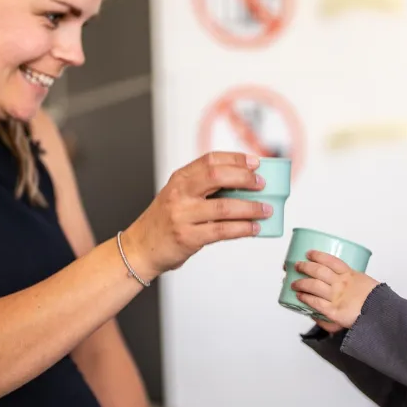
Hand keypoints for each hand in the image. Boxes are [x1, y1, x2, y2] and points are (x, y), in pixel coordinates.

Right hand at [122, 152, 269, 276]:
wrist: (140, 248)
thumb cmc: (165, 221)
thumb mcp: (179, 196)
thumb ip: (204, 188)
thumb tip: (245, 186)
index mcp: (180, 178)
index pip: (210, 160)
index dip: (236, 159)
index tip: (255, 162)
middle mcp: (179, 193)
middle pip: (216, 176)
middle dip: (245, 178)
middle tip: (262, 184)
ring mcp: (182, 215)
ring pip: (224, 207)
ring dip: (250, 208)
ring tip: (266, 209)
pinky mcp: (188, 237)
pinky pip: (222, 231)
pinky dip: (242, 229)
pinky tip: (254, 228)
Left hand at [291, 251, 379, 329]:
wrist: (382, 315)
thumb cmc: (377, 302)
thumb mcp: (365, 285)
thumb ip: (352, 282)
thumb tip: (342, 281)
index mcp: (351, 275)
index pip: (331, 260)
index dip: (318, 255)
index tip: (309, 253)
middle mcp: (342, 283)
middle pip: (318, 270)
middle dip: (305, 267)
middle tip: (297, 265)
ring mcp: (336, 296)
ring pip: (314, 285)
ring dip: (301, 283)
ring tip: (293, 283)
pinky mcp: (333, 310)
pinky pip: (315, 302)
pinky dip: (306, 298)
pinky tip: (299, 296)